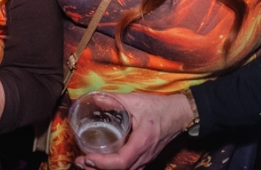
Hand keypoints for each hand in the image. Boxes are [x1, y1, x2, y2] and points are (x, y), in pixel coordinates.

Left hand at [74, 93, 191, 169]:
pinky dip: (115, 169)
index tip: (87, 158)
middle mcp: (145, 155)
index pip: (122, 162)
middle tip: (80, 162)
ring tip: (88, 164)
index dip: (103, 164)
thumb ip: (114, 100)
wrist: (180, 114)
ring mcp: (146, 159)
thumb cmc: (160, 108)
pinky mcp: (146, 158)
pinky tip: (103, 163)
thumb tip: (94, 98)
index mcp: (142, 142)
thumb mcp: (136, 101)